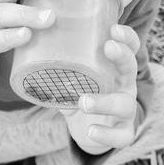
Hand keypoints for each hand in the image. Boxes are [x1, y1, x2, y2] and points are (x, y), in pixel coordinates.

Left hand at [62, 24, 139, 153]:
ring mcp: (126, 111)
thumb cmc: (84, 96)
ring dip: (105, 102)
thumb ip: (59, 67)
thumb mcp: (74, 79)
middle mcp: (125, 86)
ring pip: (125, 104)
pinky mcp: (122, 133)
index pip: (129, 48)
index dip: (126, 37)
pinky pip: (120, 136)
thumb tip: (32, 46)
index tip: (113, 28)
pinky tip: (91, 131)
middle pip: (131, 67)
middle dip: (123, 56)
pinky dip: (106, 135)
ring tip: (83, 102)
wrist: (92, 132)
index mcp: (116, 69)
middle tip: (108, 47)